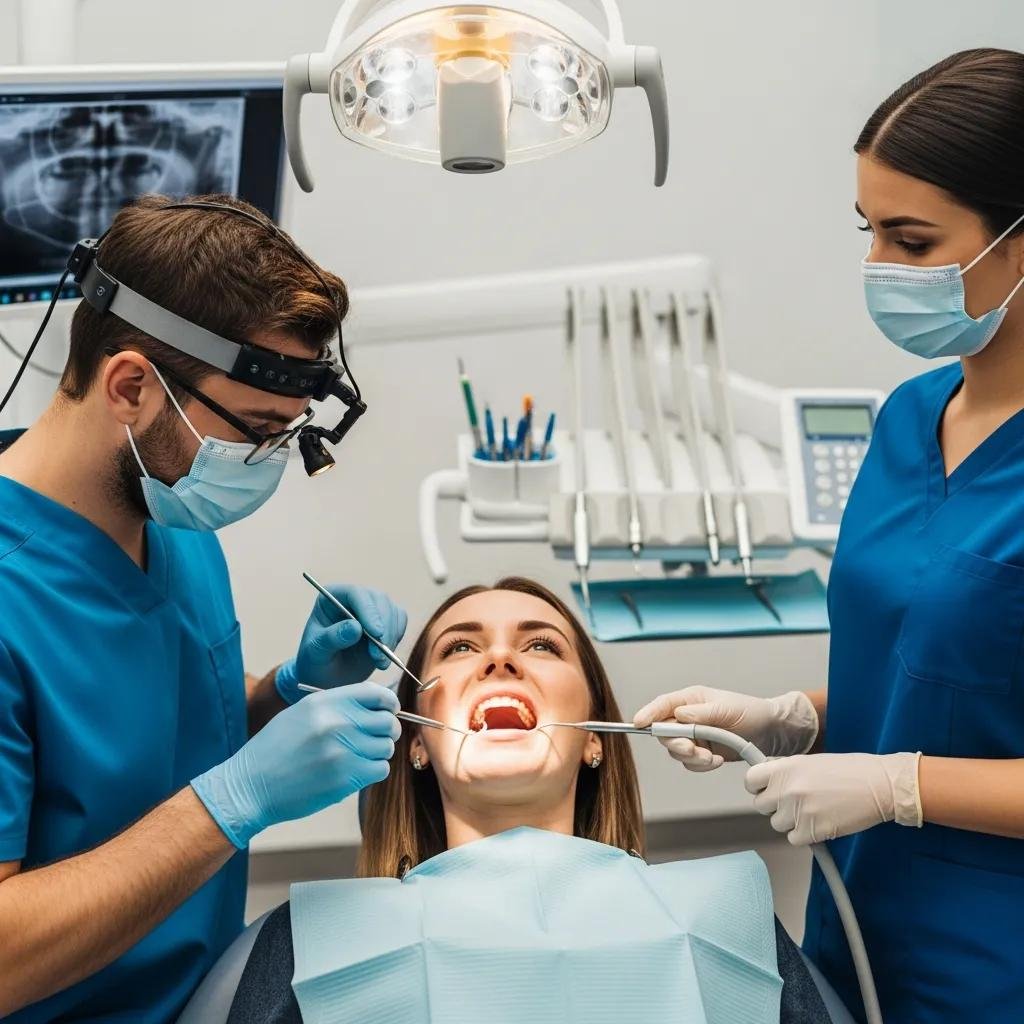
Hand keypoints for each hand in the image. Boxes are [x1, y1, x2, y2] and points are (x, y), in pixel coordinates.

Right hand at [191, 682, 400, 846]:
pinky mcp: (346, 779)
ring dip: (378, 752)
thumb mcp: (302, 713)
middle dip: (387, 730)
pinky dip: (373, 771)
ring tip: (358, 756)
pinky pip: (380, 769)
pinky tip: (355, 771)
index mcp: (324, 702)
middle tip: (376, 737)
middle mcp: (337, 723)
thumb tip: (379, 702)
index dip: (389, 702)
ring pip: (386, 747)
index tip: (389, 710)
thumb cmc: (274, 749)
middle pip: (388, 721)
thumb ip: (338, 705)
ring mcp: (343, 752)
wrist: (250, 786)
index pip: (376, 694)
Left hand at [276, 583, 407, 703]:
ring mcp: (372, 609)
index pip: (355, 594)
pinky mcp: (386, 621)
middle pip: (379, 600)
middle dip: (384, 627)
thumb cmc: (316, 662)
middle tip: (378, 655)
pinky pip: (400, 622)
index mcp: (332, 597)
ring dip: (390, 637)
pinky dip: (396, 640)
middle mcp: (354, 599)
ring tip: (379, 662)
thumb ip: (332, 638)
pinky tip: (383, 657)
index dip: (368, 610)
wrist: (328, 678)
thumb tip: (355, 627)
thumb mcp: (317, 652)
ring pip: (392, 611)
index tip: (376, 633)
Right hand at [633, 686, 819, 771]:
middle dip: (677, 743)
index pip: (663, 705)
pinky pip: (690, 763)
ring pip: (676, 751)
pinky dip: (701, 766)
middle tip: (692, 749)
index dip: (648, 713)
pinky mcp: (702, 753)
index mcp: (690, 700)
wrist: (769, 732)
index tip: (639, 722)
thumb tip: (679, 715)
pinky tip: (717, 761)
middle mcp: (687, 718)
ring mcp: (694, 736)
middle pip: (665, 732)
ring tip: (711, 757)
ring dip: (692, 758)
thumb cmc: (749, 711)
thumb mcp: (726, 708)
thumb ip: (701, 713)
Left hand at [745, 752, 922, 845]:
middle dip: (775, 805)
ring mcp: (799, 812)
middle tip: (795, 802)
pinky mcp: (812, 831)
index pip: (750, 781)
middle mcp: (787, 789)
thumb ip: (786, 771)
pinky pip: (794, 839)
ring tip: (812, 810)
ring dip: (791, 821)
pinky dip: (804, 835)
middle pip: (761, 806)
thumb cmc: (850, 770)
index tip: (766, 789)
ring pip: (777, 824)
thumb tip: (770, 780)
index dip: (758, 787)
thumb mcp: (810, 761)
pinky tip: (820, 822)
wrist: (879, 785)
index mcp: (784, 768)